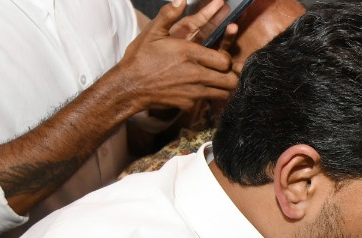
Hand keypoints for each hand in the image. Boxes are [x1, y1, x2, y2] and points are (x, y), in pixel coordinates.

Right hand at [111, 0, 238, 114]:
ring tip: (218, 80)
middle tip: (226, 71)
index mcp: (189, 54)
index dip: (227, 59)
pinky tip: (200, 89)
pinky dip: (208, 96)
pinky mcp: (189, 104)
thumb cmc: (140, 58)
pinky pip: (207, 101)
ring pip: (224, 94)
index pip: (225, 61)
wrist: (129, 86)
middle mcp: (196, 75)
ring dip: (224, 87)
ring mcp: (193, 92)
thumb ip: (168, 15)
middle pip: (231, 80)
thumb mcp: (152, 32)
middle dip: (232, 75)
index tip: (221, 57)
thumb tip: (180, 0)